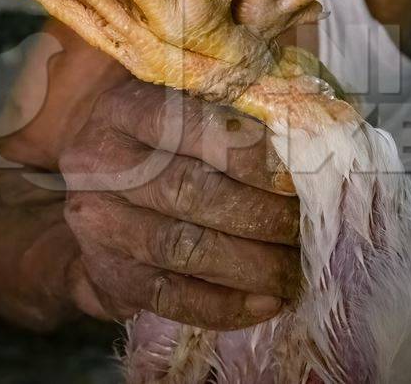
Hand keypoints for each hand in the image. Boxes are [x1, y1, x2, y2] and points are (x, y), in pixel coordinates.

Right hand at [60, 79, 301, 330]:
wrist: (103, 196)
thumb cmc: (169, 144)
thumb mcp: (188, 108)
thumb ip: (237, 107)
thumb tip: (312, 125)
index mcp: (125, 109)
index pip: (188, 124)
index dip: (248, 152)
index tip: (298, 174)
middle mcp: (100, 163)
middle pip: (190, 190)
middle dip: (261, 214)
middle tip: (306, 227)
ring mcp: (98, 223)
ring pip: (183, 247)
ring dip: (252, 264)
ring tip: (295, 268)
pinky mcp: (106, 273)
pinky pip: (169, 297)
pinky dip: (224, 305)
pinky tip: (266, 303)